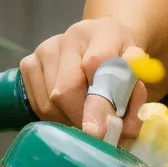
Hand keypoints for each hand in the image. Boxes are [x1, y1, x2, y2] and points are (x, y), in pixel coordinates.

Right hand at [19, 19, 158, 141]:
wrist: (100, 42)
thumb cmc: (121, 62)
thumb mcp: (138, 75)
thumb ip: (135, 98)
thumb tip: (125, 130)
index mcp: (105, 33)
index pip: (97, 65)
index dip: (99, 101)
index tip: (99, 132)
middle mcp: (72, 37)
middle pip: (67, 89)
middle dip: (81, 118)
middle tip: (96, 133)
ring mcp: (46, 49)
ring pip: (50, 102)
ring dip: (69, 120)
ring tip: (86, 117)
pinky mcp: (28, 62)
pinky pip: (37, 103)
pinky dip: (54, 117)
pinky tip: (68, 110)